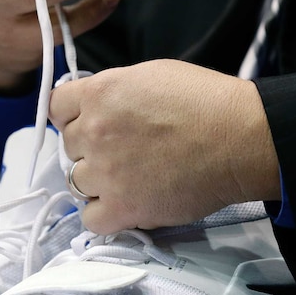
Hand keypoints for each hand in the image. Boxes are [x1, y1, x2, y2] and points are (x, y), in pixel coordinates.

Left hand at [48, 59, 280, 233]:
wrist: (239, 139)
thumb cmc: (207, 102)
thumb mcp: (151, 74)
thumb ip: (114, 90)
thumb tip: (97, 105)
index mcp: (99, 93)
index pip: (56, 106)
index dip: (73, 116)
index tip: (90, 123)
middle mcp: (94, 132)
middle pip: (69, 147)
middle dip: (91, 149)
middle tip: (123, 151)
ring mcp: (105, 173)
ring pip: (77, 183)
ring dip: (98, 182)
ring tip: (129, 179)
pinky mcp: (122, 208)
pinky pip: (90, 220)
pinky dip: (103, 215)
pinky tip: (124, 205)